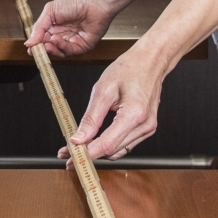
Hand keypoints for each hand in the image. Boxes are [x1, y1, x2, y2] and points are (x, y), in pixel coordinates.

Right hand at [24, 0, 118, 59]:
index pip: (43, 39)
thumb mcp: (50, 11)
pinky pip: (71, 51)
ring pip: (60, 51)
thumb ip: (38, 27)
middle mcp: (64, 34)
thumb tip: (28, 42)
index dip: (37, 45)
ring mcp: (73, 41)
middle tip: (37, 49)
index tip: (30, 48)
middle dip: (43, 49)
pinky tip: (57, 40)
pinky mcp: (83, 45)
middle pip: (51, 47)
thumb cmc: (75, 1)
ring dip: (53, 49)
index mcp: (55, 26)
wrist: (94, 1)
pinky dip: (63, 48)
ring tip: (48, 43)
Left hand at [61, 40, 171, 160]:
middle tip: (66, 152)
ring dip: (98, 152)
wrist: (151, 61)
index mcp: (134, 114)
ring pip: (119, 151)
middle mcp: (145, 125)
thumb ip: (91, 118)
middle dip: (88, 154)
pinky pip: (125, 144)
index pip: (107, 144)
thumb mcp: (103, 89)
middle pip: (112, 151)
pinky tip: (96, 141)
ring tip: (78, 148)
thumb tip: (79, 138)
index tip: (69, 157)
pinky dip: (109, 145)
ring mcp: (148, 128)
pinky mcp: (147, 128)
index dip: (86, 153)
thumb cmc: (129, 69)